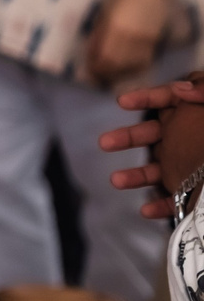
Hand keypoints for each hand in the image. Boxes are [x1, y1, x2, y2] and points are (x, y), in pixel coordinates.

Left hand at [87, 0, 173, 84]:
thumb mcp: (104, 11)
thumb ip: (99, 33)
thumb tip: (92, 52)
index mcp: (114, 28)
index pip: (104, 58)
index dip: (95, 67)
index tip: (88, 69)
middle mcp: (131, 37)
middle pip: (117, 66)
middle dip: (105, 72)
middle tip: (96, 72)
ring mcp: (146, 39)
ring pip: (132, 66)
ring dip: (119, 71)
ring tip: (109, 70)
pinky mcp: (156, 39)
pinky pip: (144, 60)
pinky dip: (133, 65)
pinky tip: (126, 64)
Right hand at [103, 75, 203, 218]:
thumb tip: (181, 89)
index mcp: (202, 115)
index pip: (174, 98)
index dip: (148, 98)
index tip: (122, 103)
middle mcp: (199, 138)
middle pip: (162, 133)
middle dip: (131, 138)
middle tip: (106, 143)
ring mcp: (201, 167)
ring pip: (167, 168)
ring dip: (139, 174)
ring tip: (115, 181)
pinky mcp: (203, 193)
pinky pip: (182, 197)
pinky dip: (164, 204)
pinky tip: (148, 211)